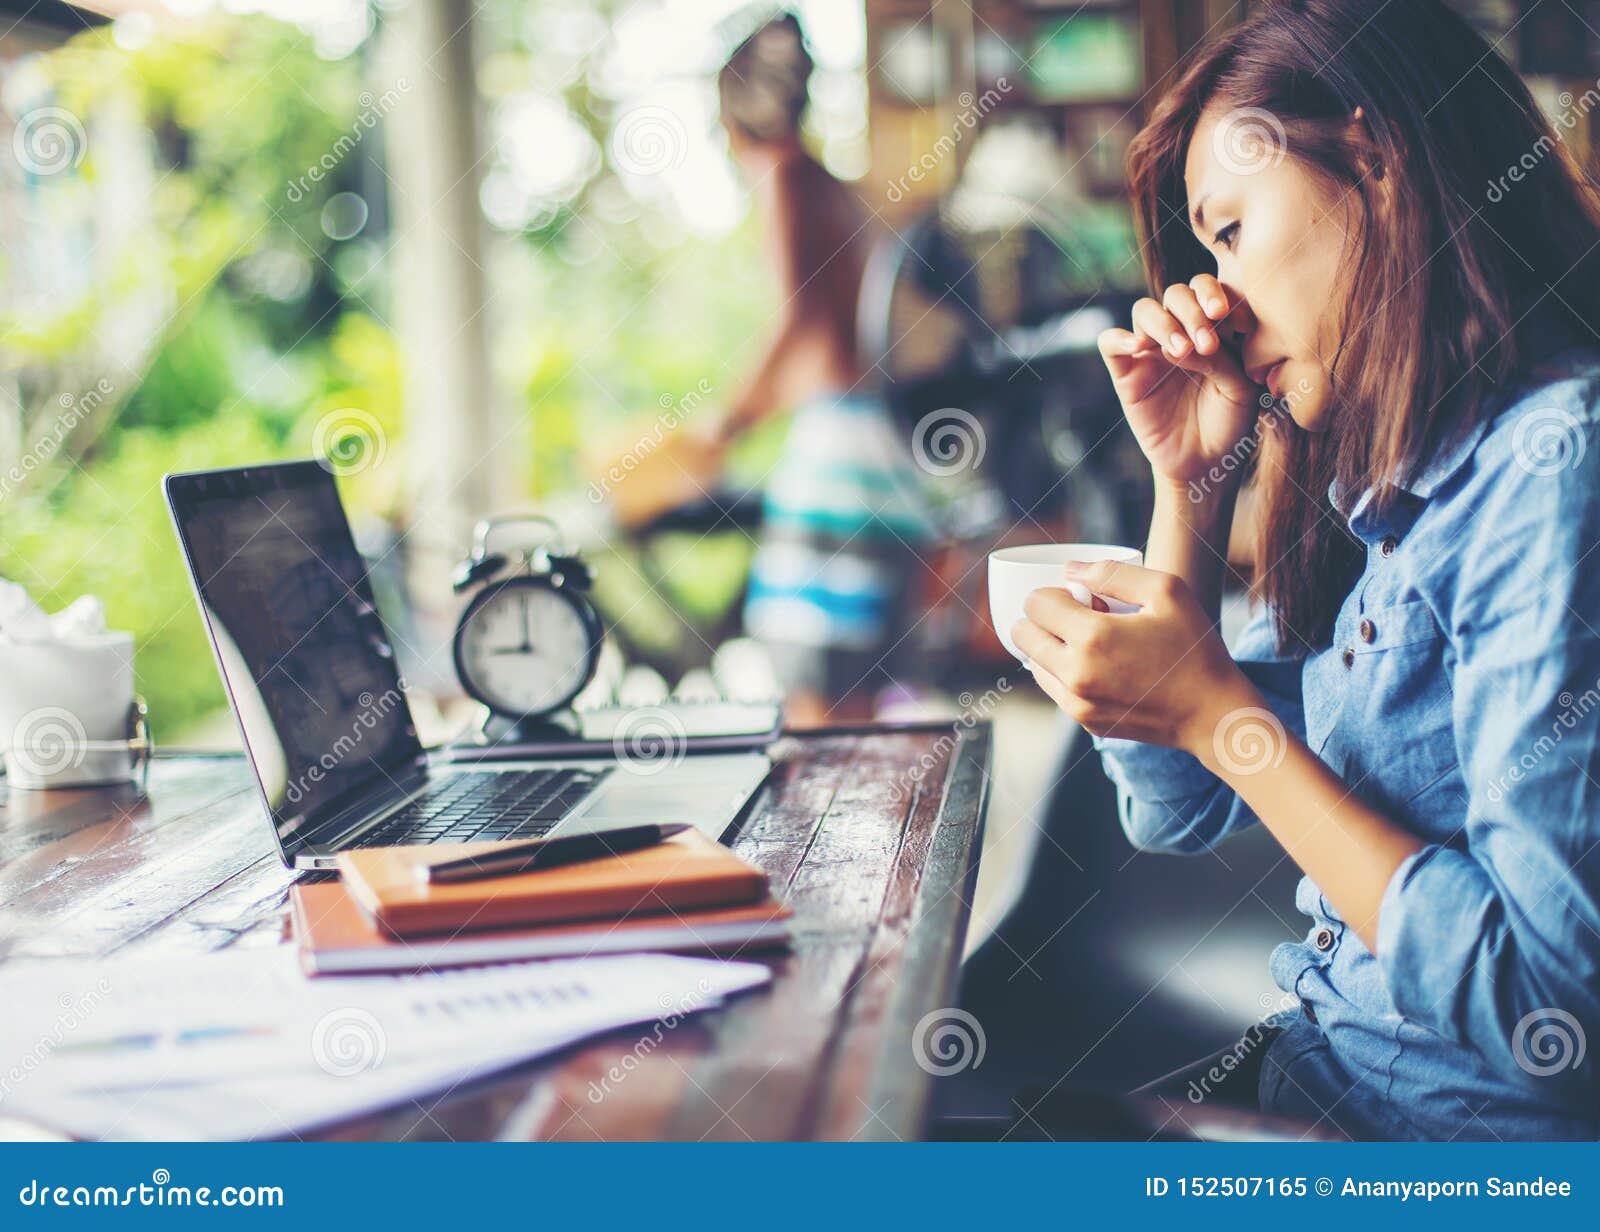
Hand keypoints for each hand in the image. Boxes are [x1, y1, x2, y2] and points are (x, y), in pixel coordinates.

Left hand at [1010, 558, 1258, 756]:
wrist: (1212, 712)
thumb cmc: (1195, 649)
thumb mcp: (1167, 591)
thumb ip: (1112, 572)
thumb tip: (1069, 570)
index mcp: (1093, 638)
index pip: (1034, 604)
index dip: (1053, 592)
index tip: (1081, 598)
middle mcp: (1076, 674)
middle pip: (1023, 635)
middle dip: (1044, 618)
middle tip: (1082, 617)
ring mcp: (1077, 703)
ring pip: (1033, 663)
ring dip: (1051, 646)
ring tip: (1094, 643)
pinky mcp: (1084, 720)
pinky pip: (1053, 688)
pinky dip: (1064, 672)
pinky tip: (1100, 665)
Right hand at [1097, 276, 1260, 488]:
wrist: (1204, 462)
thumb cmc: (1228, 422)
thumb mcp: (1239, 388)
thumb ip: (1220, 359)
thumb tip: (1185, 344)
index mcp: (1212, 327)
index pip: (1209, 291)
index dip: (1220, 296)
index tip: (1238, 324)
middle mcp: (1180, 331)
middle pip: (1177, 294)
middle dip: (1193, 312)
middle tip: (1208, 344)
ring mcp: (1150, 350)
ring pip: (1145, 310)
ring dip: (1164, 324)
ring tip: (1181, 352)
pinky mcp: (1125, 373)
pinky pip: (1110, 342)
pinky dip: (1120, 338)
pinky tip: (1139, 348)